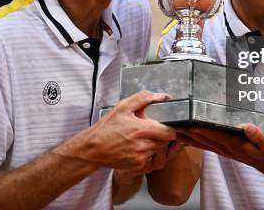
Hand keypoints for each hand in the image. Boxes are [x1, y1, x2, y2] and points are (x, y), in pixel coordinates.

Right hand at [59, 90, 175, 173]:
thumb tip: (161, 96)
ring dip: (155, 145)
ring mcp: (141, 158)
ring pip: (159, 151)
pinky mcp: (138, 167)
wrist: (93, 149)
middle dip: (162, 136)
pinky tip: (138, 148)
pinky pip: (151, 161)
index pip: (170, 132)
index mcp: (142, 129)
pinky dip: (148, 155)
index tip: (164, 125)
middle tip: (152, 131)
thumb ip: (143, 98)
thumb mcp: (123, 107)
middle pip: (166, 142)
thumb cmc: (107, 128)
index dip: (170, 128)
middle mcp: (144, 145)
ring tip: (143, 139)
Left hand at [177, 124, 263, 178]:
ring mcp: (223, 150)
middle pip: (204, 139)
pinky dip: (193, 141)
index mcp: (235, 145)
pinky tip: (184, 137)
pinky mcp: (223, 149)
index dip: (202, 129)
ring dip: (188, 136)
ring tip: (174, 128)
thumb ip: (258, 136)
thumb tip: (247, 126)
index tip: (190, 123)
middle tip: (175, 122)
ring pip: (202, 142)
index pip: (216, 136)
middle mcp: (226, 148)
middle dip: (189, 131)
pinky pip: (205, 145)